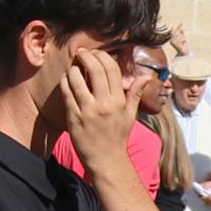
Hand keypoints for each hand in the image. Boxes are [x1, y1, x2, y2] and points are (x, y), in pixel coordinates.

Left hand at [60, 49, 140, 177]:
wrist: (106, 159)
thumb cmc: (118, 136)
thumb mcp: (130, 115)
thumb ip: (136, 94)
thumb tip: (146, 76)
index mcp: (119, 101)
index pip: (111, 70)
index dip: (102, 56)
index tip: (96, 52)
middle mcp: (104, 103)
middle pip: (95, 70)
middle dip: (86, 56)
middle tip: (81, 52)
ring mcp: (88, 110)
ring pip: (77, 80)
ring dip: (74, 69)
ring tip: (73, 67)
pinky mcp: (74, 117)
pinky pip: (67, 93)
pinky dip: (65, 82)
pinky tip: (66, 78)